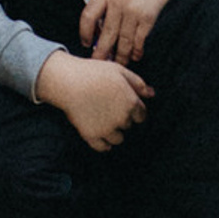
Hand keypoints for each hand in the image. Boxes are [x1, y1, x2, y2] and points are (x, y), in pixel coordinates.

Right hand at [37, 49, 152, 151]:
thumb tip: (152, 94)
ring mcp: (107, 129)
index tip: (120, 104)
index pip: (141, 115)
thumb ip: (137, 82)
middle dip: (120, 118)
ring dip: (112, 131)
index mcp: (131, 103)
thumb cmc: (92, 72)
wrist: (66, 80)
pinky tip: (98, 134)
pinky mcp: (92, 135)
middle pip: (127, 125)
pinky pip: (103, 147)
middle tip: (106, 106)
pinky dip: (102, 143)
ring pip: (118, 138)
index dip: (132, 109)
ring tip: (100, 118)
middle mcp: (122, 118)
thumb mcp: (118, 70)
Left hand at [79, 0, 201, 64]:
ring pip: (123, 41)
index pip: (88, 16)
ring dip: (120, 56)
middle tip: (99, 63)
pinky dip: (137, 51)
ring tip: (118, 64)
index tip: (86, 43)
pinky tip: (136, 57)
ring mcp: (133, 11)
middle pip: (106, 34)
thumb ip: (106, 2)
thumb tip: (99, 27)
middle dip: (101, 52)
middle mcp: (117, 3)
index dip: (85, 32)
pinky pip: (139, 40)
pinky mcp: (148, 18)